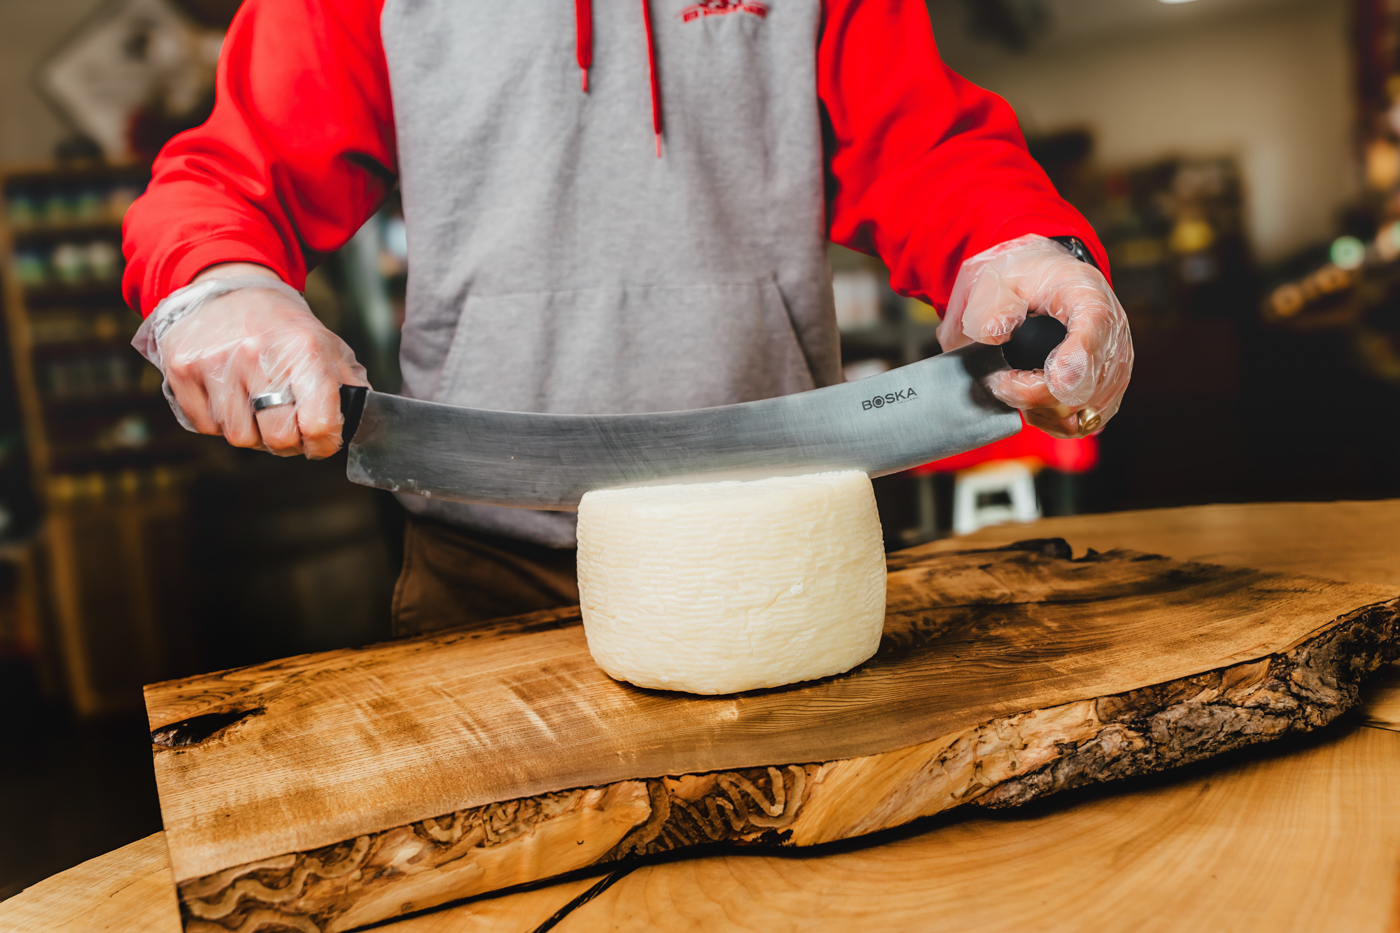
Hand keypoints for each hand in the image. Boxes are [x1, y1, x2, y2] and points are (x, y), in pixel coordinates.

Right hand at [154, 264, 368, 458]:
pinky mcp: (183, 370)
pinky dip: (221, 422)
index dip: (325, 442)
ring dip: (252, 432)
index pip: (319, 424)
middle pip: (279, 438)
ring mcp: (216, 362)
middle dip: (289, 441)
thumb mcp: (327, 345)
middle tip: (288, 424)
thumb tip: (363, 423)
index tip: (322, 439)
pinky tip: (230, 396)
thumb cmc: (283, 326)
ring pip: (240, 438)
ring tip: (257, 406)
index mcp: (304, 349)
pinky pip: (207, 427)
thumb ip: (351, 386)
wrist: (228, 288)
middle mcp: (258, 354)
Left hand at [936, 235, 1132, 437]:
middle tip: (998, 378)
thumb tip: (997, 331)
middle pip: (1082, 388)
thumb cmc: (1023, 284)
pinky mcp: (1105, 398)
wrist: (1040, 292)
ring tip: (1014, 383)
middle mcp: (1113, 338)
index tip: (1053, 379)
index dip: (1076, 361)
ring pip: (1077, 414)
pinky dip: (1049, 421)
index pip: (1095, 333)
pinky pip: (1078, 427)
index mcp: (1090, 298)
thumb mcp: (999, 280)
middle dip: (1032, 392)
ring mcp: (1114, 372)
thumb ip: (993, 304)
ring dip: (1037, 409)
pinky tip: (1031, 401)